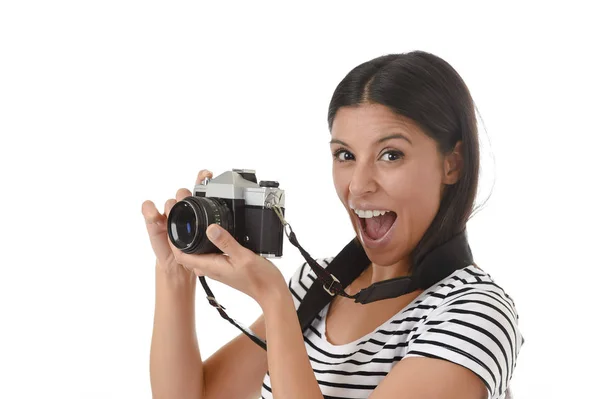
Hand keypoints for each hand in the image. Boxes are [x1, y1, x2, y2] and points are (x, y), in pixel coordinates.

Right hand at [141, 169, 212, 276]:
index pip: (200, 188)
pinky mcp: (155, 222)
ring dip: (172, 205)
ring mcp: (168, 215)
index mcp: (198, 210)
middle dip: (185, 195)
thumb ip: (222, 237)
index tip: (207, 174)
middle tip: (187, 200)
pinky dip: (149, 209)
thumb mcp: (212, 244)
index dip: (203, 178)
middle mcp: (183, 209)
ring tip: (173, 211)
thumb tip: (234, 230)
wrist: (178, 265)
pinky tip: (154, 214)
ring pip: (169, 202)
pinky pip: (148, 210)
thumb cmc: (196, 251)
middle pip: (182, 194)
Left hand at [169, 223, 286, 304]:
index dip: (174, 243)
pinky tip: (212, 237)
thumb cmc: (259, 278)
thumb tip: (210, 228)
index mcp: (211, 266)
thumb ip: (226, 241)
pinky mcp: (225, 268)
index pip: (182, 257)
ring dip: (191, 243)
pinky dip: (205, 246)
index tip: (174, 227)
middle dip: (180, 241)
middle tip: (181, 223)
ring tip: (193, 227)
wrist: (271, 292)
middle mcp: (211, 269)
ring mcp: (218, 269)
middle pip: (186, 256)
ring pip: (197, 256)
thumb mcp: (243, 255)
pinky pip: (208, 256)